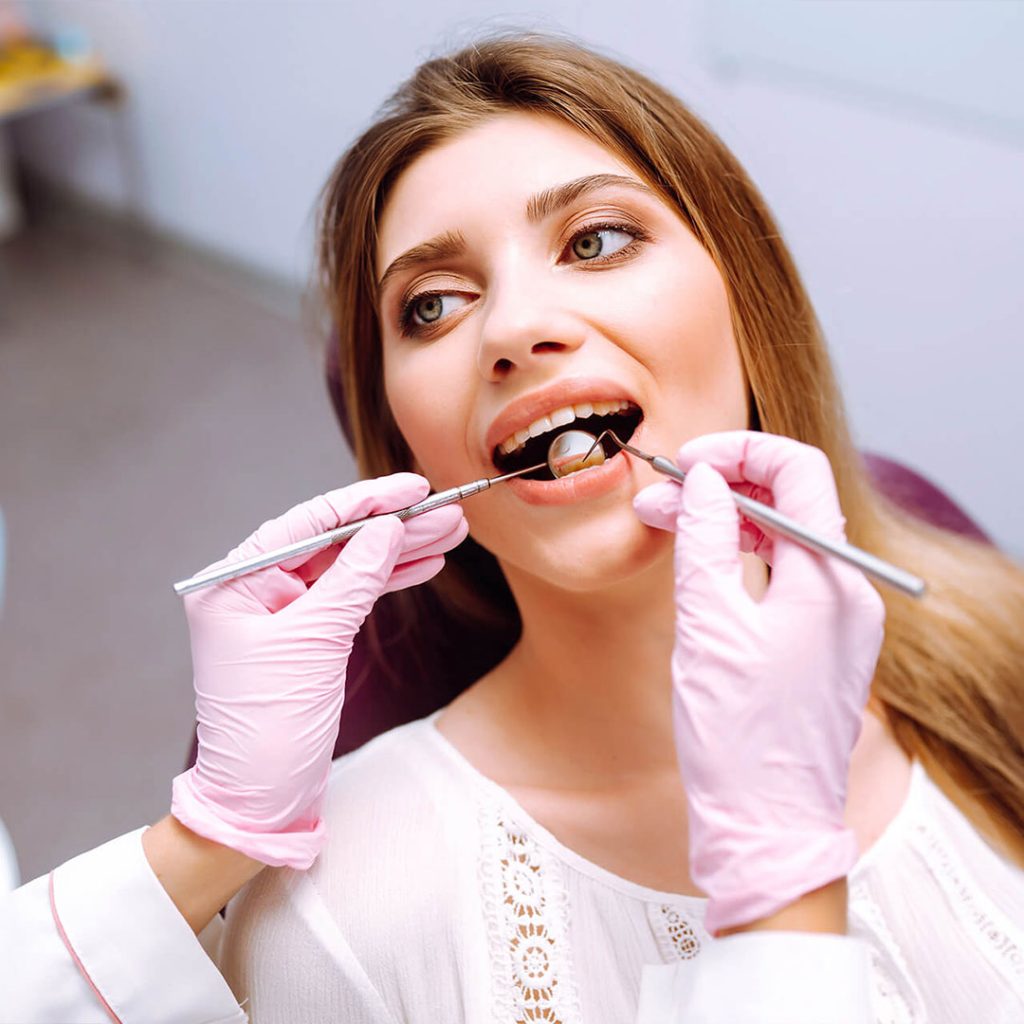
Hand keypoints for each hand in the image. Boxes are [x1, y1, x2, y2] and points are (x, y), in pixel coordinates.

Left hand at [170, 474, 466, 868]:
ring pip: (351, 568)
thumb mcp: (313, 644)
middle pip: (336, 543)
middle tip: (446, 509)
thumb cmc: (269, 726)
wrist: (260, 800)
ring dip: (401, 551)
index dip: (365, 502)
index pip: (309, 523)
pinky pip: (354, 597)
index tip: (413, 488)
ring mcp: (285, 614)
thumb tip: (386, 529)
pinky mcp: (310, 638)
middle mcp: (257, 589)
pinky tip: (426, 564)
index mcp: (236, 582)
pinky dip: (389, 582)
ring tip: (452, 531)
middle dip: (393, 527)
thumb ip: (352, 580)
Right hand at [633, 432, 884, 932]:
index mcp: (831, 579)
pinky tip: (696, 561)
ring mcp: (837, 621)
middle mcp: (847, 592)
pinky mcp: (818, 646)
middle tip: (659, 492)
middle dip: (722, 485)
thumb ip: (703, 540)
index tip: (686, 459)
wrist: (767, 828)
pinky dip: (738, 559)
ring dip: (724, 521)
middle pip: (789, 503)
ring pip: (782, 539)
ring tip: (662, 521)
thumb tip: (701, 481)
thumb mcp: (708, 626)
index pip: (797, 472)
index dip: (740, 451)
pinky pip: (783, 577)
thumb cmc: (737, 736)